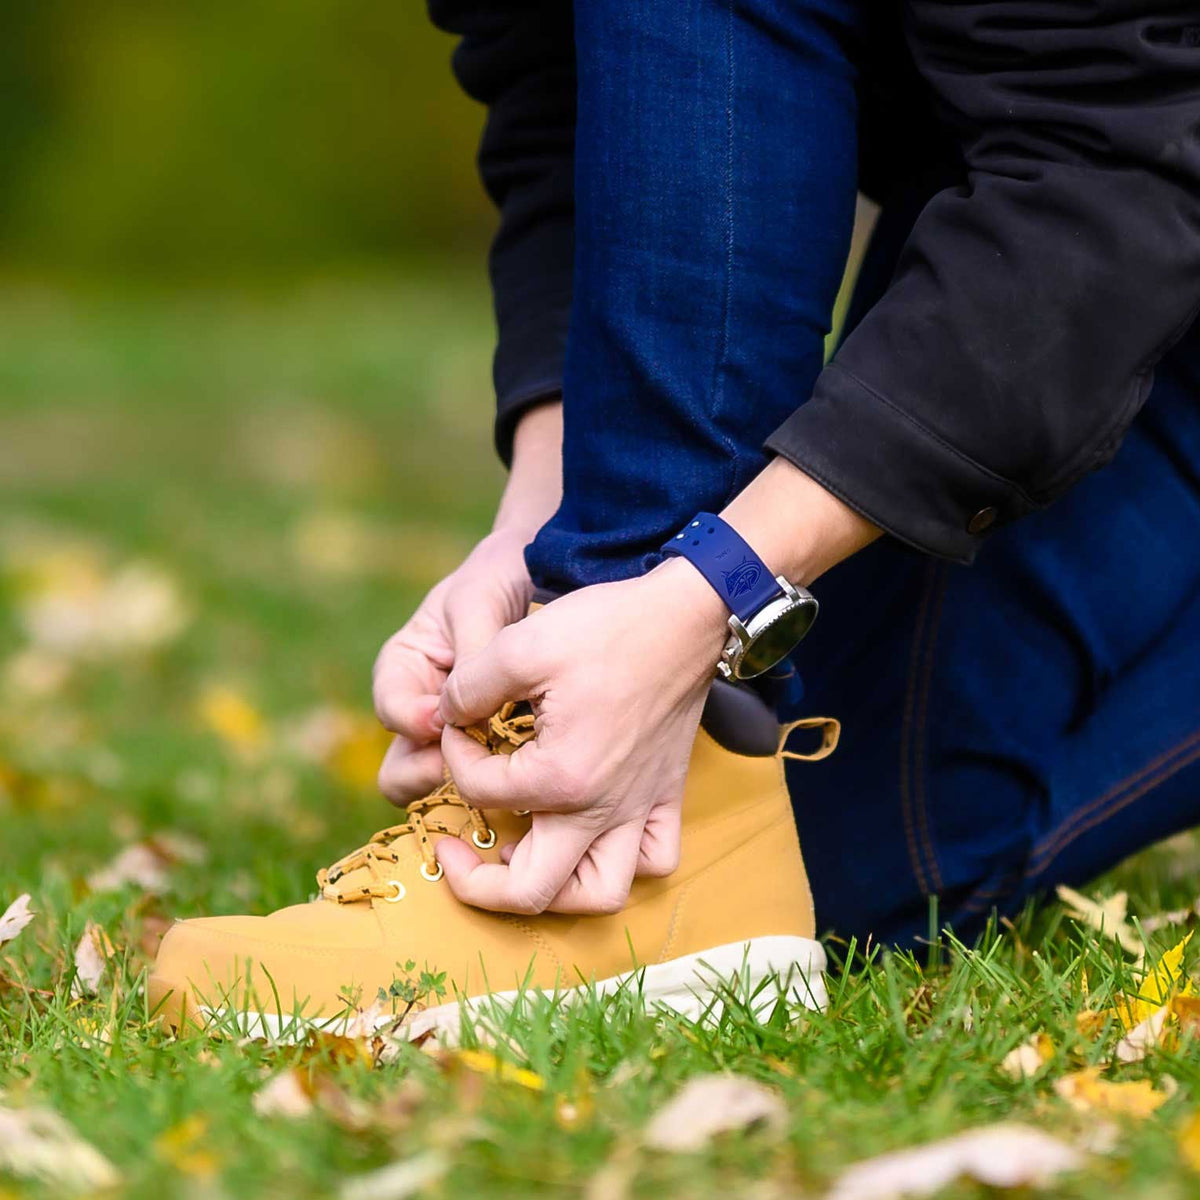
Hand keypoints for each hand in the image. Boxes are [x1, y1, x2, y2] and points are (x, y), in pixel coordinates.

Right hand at [372, 401, 561, 804]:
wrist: (543, 577)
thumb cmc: (500, 577)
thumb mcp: (479, 599)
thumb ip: (470, 650)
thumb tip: (456, 709)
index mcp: (405, 668)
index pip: (393, 709)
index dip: (412, 721)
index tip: (442, 722)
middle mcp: (423, 709)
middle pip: (402, 766)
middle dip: (424, 773)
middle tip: (458, 768)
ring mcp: (456, 735)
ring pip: (440, 784)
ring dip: (462, 787)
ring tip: (498, 779)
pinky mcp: (494, 750)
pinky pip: (485, 782)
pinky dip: (499, 786)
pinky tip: (527, 780)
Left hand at [434, 559, 727, 914]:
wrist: (686, 614)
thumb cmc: (607, 627)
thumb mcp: (519, 645)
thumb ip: (467, 687)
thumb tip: (444, 716)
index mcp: (560, 777)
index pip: (480, 791)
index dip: (454, 754)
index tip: (458, 720)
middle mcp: (601, 809)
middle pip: (531, 891)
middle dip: (477, 884)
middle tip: (453, 849)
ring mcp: (639, 807)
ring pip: (598, 894)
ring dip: (554, 893)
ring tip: (523, 858)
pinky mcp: (667, 794)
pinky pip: (655, 858)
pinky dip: (625, 863)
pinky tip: (594, 837)